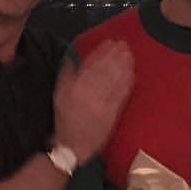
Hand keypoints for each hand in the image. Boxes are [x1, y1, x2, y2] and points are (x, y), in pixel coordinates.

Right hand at [52, 41, 133, 164]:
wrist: (71, 147)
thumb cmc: (65, 120)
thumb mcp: (59, 95)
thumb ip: (67, 75)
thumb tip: (74, 58)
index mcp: (73, 88)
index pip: (90, 65)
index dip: (101, 52)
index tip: (109, 42)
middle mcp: (87, 94)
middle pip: (104, 70)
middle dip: (115, 56)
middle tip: (124, 44)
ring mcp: (100, 105)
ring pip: (113, 81)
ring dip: (123, 66)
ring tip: (129, 54)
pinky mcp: (111, 115)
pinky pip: (120, 96)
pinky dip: (126, 83)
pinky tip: (132, 73)